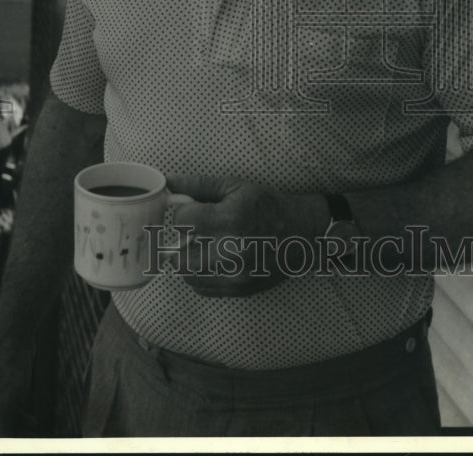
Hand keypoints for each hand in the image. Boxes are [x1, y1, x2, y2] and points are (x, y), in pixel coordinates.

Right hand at [0, 342, 34, 436]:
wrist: (16, 336)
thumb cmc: (8, 369)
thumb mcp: (8, 407)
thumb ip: (2, 433)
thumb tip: (1, 449)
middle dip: (4, 441)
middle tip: (24, 442)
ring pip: (0, 424)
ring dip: (15, 430)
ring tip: (32, 430)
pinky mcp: (2, 390)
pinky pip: (8, 412)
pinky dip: (19, 418)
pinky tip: (32, 421)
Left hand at [167, 174, 325, 297]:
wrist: (303, 234)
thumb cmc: (268, 206)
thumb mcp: (236, 187)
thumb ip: (199, 185)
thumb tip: (169, 183)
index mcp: (231, 220)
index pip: (183, 221)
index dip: (185, 213)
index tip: (195, 211)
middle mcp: (232, 251)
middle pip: (179, 254)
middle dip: (182, 240)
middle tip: (196, 231)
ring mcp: (235, 275)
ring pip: (188, 274)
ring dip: (190, 258)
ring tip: (205, 245)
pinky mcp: (239, 290)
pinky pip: (202, 288)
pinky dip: (201, 274)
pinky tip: (214, 260)